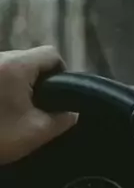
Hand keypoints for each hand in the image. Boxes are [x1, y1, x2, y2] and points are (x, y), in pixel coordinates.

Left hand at [0, 47, 76, 163]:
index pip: (52, 54)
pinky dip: (1, 91)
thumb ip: (61, 120)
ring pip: (10, 69)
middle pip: (30, 61)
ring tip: (14, 114)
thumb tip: (72, 112)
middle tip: (37, 111)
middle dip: (37, 83)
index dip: (62, 74)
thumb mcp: (36, 132)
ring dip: (17, 88)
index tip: (59, 97)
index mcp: (17, 65)